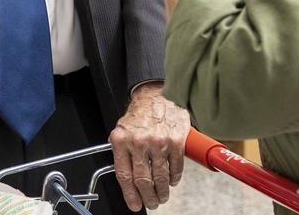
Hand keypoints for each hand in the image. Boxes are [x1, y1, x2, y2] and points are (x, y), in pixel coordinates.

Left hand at [109, 83, 190, 211]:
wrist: (156, 95)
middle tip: (151, 203)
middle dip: (148, 197)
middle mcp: (139, 142)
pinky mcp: (176, 140)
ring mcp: (158, 142)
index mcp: (121, 140)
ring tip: (162, 196)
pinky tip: (172, 181)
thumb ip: (122, 153)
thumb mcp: (121, 131)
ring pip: (160, 177)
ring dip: (162, 192)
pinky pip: (175, 167)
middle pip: (143, 180)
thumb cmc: (139, 114)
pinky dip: (174, 178)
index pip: (124, 176)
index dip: (130, 194)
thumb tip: (127, 181)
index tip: (134, 204)